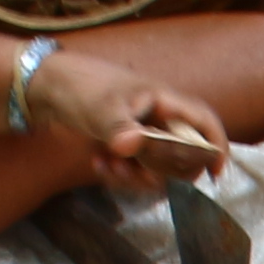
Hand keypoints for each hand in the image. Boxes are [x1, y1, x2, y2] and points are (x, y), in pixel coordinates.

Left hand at [25, 45, 228, 183]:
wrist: (46, 88)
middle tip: (137, 167)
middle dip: (161, 170)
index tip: (215, 173)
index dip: (217, 147)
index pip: (205, 123)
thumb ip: (120, 129)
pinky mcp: (125, 147)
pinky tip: (97, 162)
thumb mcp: (101, 108)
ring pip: (157, 169)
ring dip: (135, 176)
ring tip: (108, 165)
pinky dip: (118, 173)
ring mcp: (142, 134)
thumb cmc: (80, 87)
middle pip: (184, 156)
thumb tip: (133, 147)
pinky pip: (134, 170)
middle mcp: (159, 120)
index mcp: (164, 102)